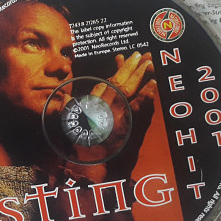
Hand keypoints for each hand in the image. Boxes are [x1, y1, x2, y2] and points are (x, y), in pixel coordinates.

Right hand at [65, 52, 156, 180]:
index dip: (117, 70)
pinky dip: (147, 93)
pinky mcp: (126, 124)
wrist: (87, 165)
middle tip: (141, 54)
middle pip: (118, 81)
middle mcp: (102, 106)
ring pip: (129, 89)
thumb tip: (65, 96)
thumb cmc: (76, 146)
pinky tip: (154, 83)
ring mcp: (114, 114)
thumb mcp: (67, 124)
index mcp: (89, 105)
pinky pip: (139, 104)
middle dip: (130, 66)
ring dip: (140, 74)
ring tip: (150, 61)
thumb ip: (67, 108)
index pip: (106, 83)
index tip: (123, 58)